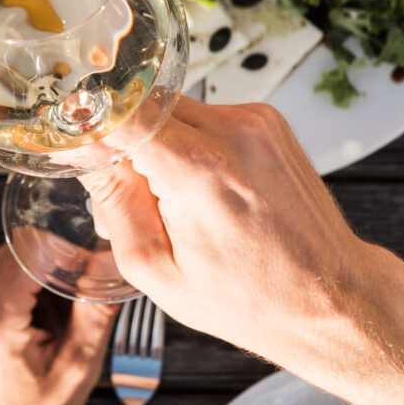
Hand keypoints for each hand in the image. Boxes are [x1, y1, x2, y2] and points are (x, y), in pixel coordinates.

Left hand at [0, 248, 112, 404]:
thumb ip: (96, 312)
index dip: (71, 254)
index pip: (37, 246)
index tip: (90, 272)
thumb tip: (113, 266)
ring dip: (31, 282)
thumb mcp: (73, 374)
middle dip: (52, 273)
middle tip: (68, 314)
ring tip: (43, 328)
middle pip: (19, 251)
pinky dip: (9, 292)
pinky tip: (21, 329)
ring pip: (2, 261)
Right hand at [83, 99, 403, 380]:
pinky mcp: (271, 122)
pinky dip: (195, 144)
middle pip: (146, 105)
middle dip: (127, 142)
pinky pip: (209, 117)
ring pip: (176, 109)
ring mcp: (258, 121)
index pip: (121, 111)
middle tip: (132, 192)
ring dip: (162, 143)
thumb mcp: (158, 272)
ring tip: (179, 200)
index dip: (90, 124)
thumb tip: (87, 158)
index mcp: (199, 170)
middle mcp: (233, 132)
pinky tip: (210, 190)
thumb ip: (114, 205)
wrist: (330, 297)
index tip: (73, 142)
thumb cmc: (250, 299)